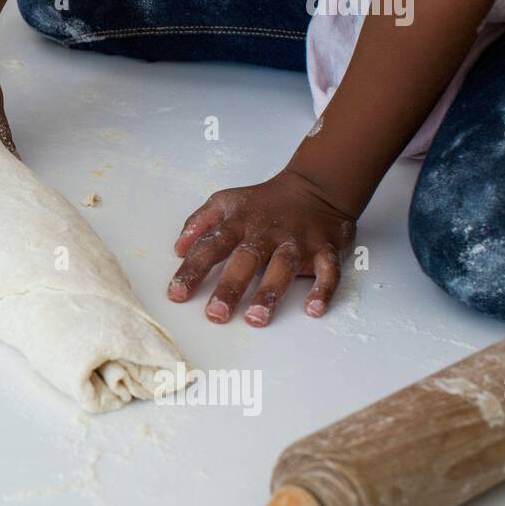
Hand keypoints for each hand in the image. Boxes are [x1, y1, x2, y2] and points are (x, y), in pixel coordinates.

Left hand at [167, 168, 355, 325]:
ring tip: (256, 318)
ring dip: (269, 292)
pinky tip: (313, 309)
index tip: (177, 294)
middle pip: (245, 259)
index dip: (192, 269)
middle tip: (216, 314)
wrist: (314, 187)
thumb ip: (199, 223)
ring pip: (283, 266)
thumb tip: (178, 249)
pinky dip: (323, 289)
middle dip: (230, 286)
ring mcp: (297, 241)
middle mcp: (266, 233)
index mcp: (238, 222)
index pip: (211, 246)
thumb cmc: (263, 202)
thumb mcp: (225, 202)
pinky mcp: (325, 249)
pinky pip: (327, 270)